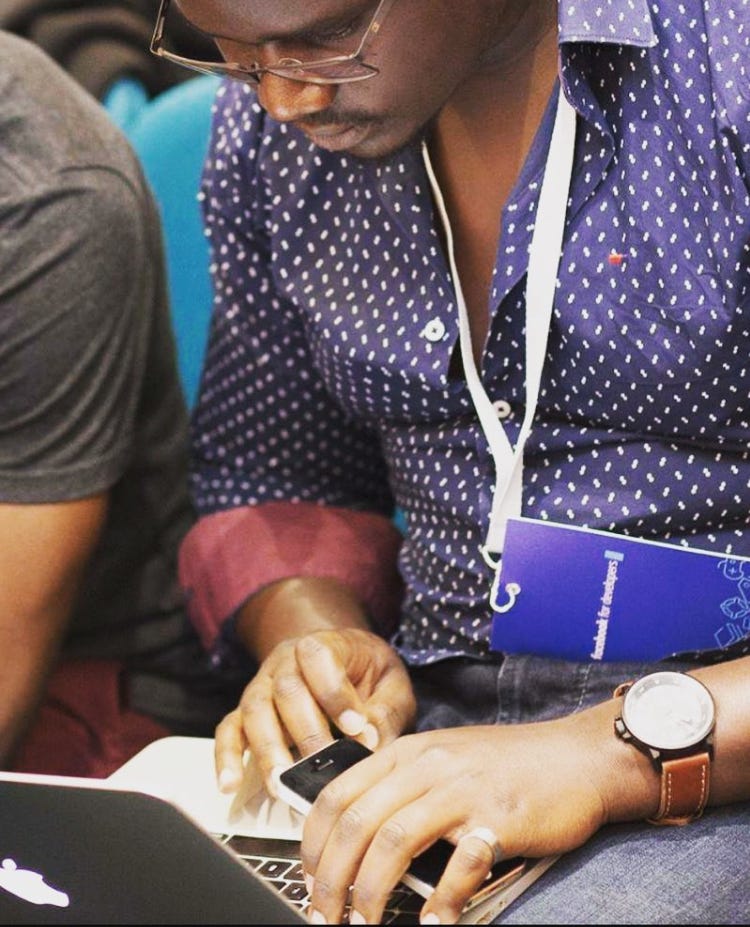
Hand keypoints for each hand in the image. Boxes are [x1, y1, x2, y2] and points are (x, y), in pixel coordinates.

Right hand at [214, 627, 415, 795]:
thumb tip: (370, 740)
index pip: (320, 658)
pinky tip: (228, 785)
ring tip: (282, 784)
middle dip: (305, 731)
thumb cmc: (369, 675)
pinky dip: (226, 757)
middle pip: (286, 690)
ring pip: (255, 711)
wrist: (339, 661)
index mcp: (325, 644)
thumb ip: (386, 709)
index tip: (356, 727)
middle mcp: (285, 662)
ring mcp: (261, 686)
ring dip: (268, 749)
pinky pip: (228, 730)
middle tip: (324, 766)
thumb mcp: (391, 682)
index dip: (336, 694)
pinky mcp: (245, 713)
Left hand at [300, 711, 617, 924]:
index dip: (312, 842)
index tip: (307, 878)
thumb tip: (360, 833)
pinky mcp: (498, 818)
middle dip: (331, 878)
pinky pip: (459, 866)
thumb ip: (404, 785)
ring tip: (363, 926)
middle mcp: (428, 766)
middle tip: (325, 915)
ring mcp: (462, 790)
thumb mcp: (445, 758)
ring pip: (392, 841)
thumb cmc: (510, 763)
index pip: (338, 794)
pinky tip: (434, 924)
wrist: (577, 756)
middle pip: (357, 822)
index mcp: (408, 752)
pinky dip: (441, 902)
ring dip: (370, 893)